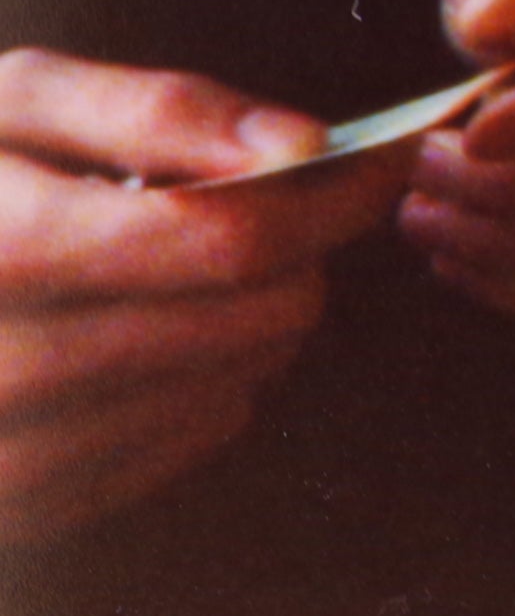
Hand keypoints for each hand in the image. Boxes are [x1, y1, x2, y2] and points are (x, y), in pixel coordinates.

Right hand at [0, 51, 405, 544]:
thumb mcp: (13, 104)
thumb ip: (161, 110)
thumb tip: (302, 144)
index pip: (224, 238)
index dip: (328, 195)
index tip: (377, 160)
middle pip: (246, 317)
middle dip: (298, 257)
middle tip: (281, 214)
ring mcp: (4, 454)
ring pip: (232, 383)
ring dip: (259, 321)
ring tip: (204, 272)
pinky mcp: (19, 511)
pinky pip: (183, 447)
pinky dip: (207, 387)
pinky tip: (158, 337)